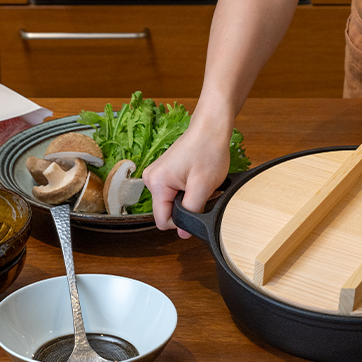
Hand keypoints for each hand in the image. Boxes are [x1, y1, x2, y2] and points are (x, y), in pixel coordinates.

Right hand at [143, 118, 230, 238]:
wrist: (211, 127)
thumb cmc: (207, 150)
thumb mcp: (203, 187)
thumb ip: (192, 212)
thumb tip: (183, 235)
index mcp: (156, 183)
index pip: (163, 221)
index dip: (181, 221)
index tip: (196, 206)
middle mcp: (150, 179)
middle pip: (166, 211)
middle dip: (186, 206)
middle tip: (201, 189)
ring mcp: (156, 175)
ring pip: (172, 202)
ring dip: (188, 197)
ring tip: (199, 181)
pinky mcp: (164, 173)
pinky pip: (174, 192)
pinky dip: (187, 190)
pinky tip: (196, 177)